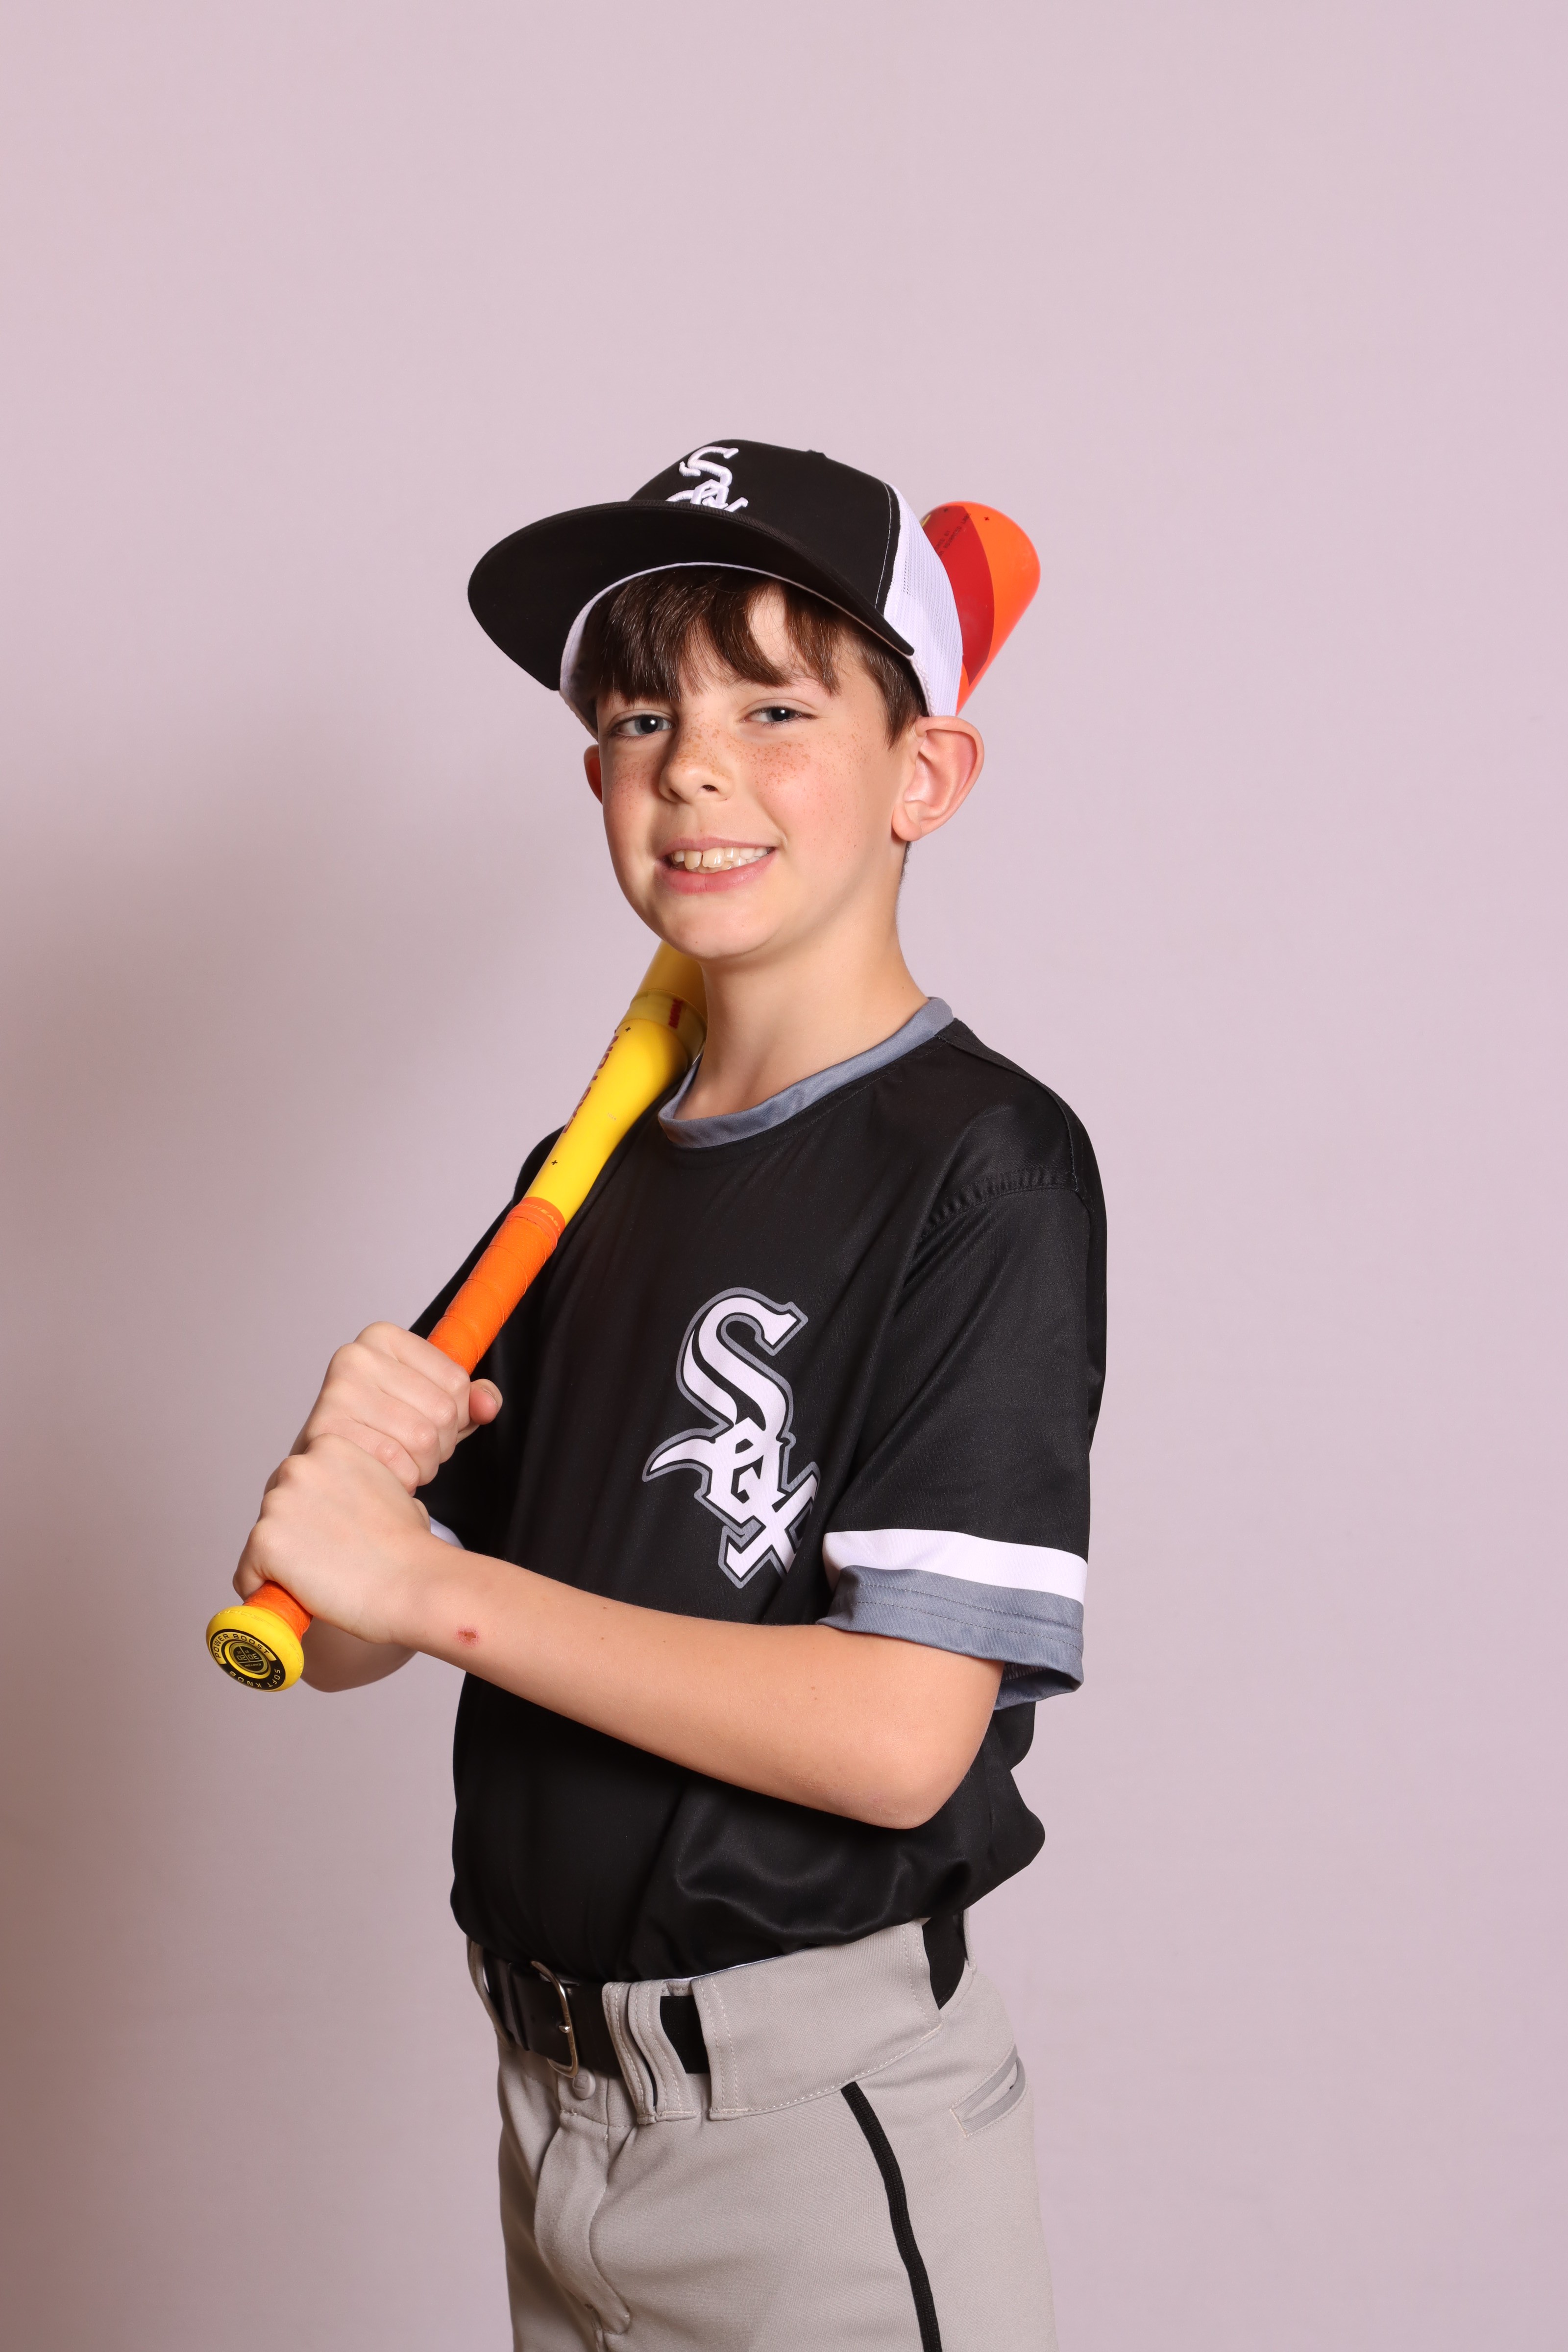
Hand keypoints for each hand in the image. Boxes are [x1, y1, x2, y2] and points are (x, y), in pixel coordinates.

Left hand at [234, 1435, 450, 1646]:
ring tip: (322, 1579)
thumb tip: (338, 1512)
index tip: (334, 1535)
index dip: (314, 1515)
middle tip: (329, 1561)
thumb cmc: (408, 1547)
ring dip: (282, 1563)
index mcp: (330, 1447)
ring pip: (263, 1541)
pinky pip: (248, 1574)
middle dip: (295, 1535)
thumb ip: (355, 1489)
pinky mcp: (263, 1540)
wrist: (413, 1582)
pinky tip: (300, 1596)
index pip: (299, 1484)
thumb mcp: (388, 1492)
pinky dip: (266, 1591)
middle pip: (277, 1509)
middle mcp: (298, 1466)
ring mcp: (278, 1503)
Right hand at [292, 1322, 500, 1493]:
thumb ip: (469, 1399)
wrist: (324, 1462)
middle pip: (442, 1411)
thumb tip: (488, 1405)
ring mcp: (337, 1393)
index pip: (457, 1380)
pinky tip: (384, 1474)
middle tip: (415, 1448)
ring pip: (422, 1439)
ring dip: (423, 1465)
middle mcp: (356, 1356)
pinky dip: (401, 1478)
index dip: (458, 1413)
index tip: (431, 1419)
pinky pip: (395, 1462)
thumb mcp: (430, 1402)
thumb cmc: (379, 1428)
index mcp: (383, 1337)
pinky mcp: (326, 1432)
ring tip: (401, 1461)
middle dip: (441, 1443)